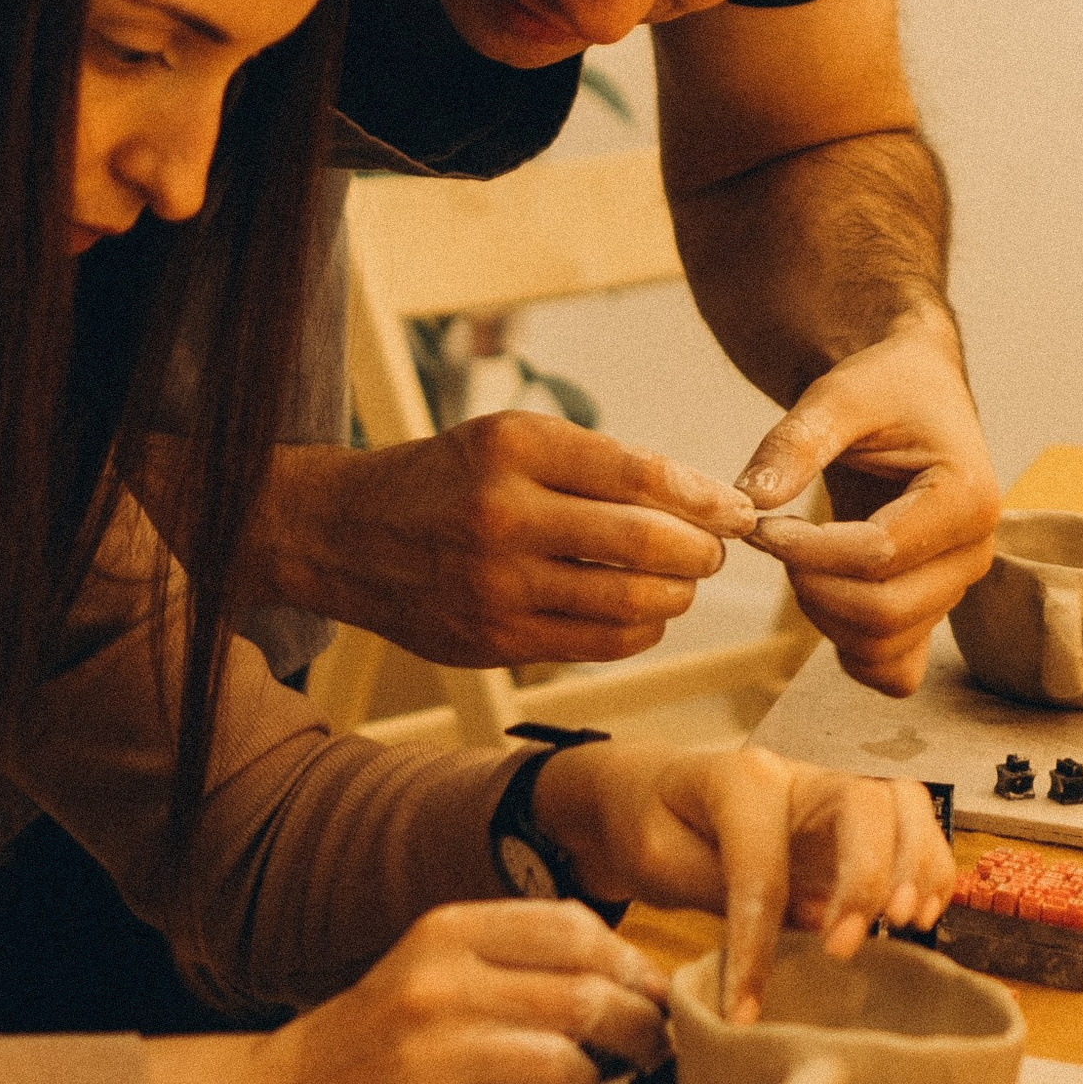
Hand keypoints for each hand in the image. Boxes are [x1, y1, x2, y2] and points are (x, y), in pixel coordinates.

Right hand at [259, 423, 752, 669]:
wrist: (346, 534)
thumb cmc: (448, 478)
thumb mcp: (511, 439)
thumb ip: (597, 463)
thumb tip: (697, 498)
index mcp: (515, 449)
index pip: (639, 475)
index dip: (703, 497)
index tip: (736, 508)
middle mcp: (505, 516)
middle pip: (643, 543)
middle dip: (701, 550)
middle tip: (718, 549)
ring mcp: (497, 585)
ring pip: (628, 601)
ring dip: (676, 594)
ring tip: (684, 581)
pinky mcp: (495, 640)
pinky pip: (597, 644)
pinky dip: (639, 630)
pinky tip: (646, 613)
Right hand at [261, 902, 671, 1083]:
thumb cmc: (379, 1039)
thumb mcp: (433, 968)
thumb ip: (516, 960)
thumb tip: (632, 978)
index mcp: (447, 932)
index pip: (573, 928)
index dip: (631, 965)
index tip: (651, 996)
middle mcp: (437, 985)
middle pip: (584, 998)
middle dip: (638, 1033)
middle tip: (650, 1056)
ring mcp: (425, 1056)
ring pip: (564, 1068)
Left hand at [537, 741, 953, 1017]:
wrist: (650, 792)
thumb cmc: (652, 824)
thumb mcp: (657, 859)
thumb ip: (721, 887)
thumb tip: (798, 927)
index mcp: (741, 777)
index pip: (763, 860)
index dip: (757, 940)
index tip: (745, 1008)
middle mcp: (799, 772)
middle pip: (864, 801)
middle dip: (867, 878)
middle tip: (845, 950)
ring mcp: (834, 789)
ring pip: (905, 802)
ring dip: (918, 865)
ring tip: (905, 926)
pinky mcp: (856, 818)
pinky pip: (916, 825)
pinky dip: (931, 866)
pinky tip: (921, 915)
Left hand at [734, 315, 1001, 697]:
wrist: (913, 393)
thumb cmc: (882, 388)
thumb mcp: (837, 396)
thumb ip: (794, 443)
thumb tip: (750, 501)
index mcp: (968, 497)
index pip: (882, 554)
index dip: (810, 550)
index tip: (760, 525)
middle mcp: (975, 553)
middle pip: (885, 611)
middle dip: (812, 585)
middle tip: (770, 540)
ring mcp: (955, 589)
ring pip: (885, 645)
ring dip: (822, 614)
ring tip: (793, 556)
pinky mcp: (931, 610)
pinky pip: (895, 670)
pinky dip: (849, 651)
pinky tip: (821, 595)